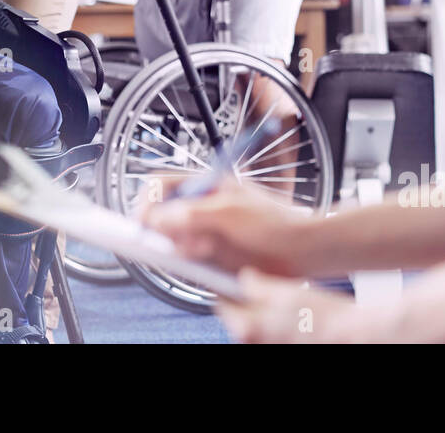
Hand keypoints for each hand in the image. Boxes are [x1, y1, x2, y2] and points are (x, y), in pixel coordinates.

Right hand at [141, 177, 310, 276]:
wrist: (302, 250)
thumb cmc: (275, 222)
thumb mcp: (231, 213)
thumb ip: (193, 214)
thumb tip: (159, 218)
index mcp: (205, 185)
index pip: (162, 184)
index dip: (147, 200)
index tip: (142, 221)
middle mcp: (201, 207)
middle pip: (162, 214)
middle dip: (164, 228)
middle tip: (174, 239)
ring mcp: (205, 231)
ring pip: (173, 239)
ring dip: (180, 245)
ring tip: (203, 248)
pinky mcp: (210, 256)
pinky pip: (186, 259)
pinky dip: (189, 261)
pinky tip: (207, 257)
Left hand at [218, 268, 381, 343]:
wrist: (354, 335)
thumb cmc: (323, 317)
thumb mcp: (284, 290)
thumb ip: (256, 284)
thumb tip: (245, 278)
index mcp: (247, 328)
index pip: (222, 304)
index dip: (226, 285)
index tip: (229, 276)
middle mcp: (254, 344)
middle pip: (240, 317)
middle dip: (248, 301)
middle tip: (261, 284)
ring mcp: (270, 348)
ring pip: (258, 326)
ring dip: (265, 312)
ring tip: (284, 298)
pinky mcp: (286, 347)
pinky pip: (274, 334)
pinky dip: (279, 323)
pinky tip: (295, 312)